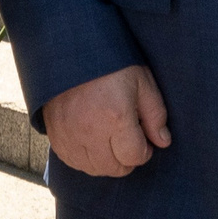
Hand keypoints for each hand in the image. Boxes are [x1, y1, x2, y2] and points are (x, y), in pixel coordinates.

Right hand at [44, 64, 171, 176]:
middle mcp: (90, 131)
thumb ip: (155, 115)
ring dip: (106, 162)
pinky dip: (85, 159)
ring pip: (92, 168)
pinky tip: (93, 143)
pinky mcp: (55, 134)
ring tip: (111, 142)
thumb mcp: (141, 82)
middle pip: (114, 168)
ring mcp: (69, 134)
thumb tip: (162, 142)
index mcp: (116, 117)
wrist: (69, 49)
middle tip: (129, 142)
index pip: (134, 156)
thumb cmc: (111, 63)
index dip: (144, 152)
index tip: (145, 142)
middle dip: (127, 160)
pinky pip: (72, 161)